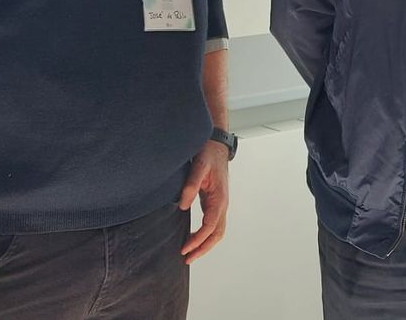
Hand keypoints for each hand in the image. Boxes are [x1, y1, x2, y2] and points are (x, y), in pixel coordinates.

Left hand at [178, 140, 230, 263]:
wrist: (216, 145)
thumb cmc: (209, 154)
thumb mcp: (198, 166)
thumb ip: (191, 186)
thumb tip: (182, 205)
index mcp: (220, 198)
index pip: (210, 226)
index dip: (198, 240)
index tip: (185, 249)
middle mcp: (222, 204)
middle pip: (217, 234)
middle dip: (203, 248)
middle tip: (187, 259)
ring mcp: (220, 204)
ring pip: (217, 231)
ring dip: (205, 244)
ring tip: (189, 254)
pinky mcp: (214, 202)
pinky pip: (213, 224)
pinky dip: (205, 236)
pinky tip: (193, 239)